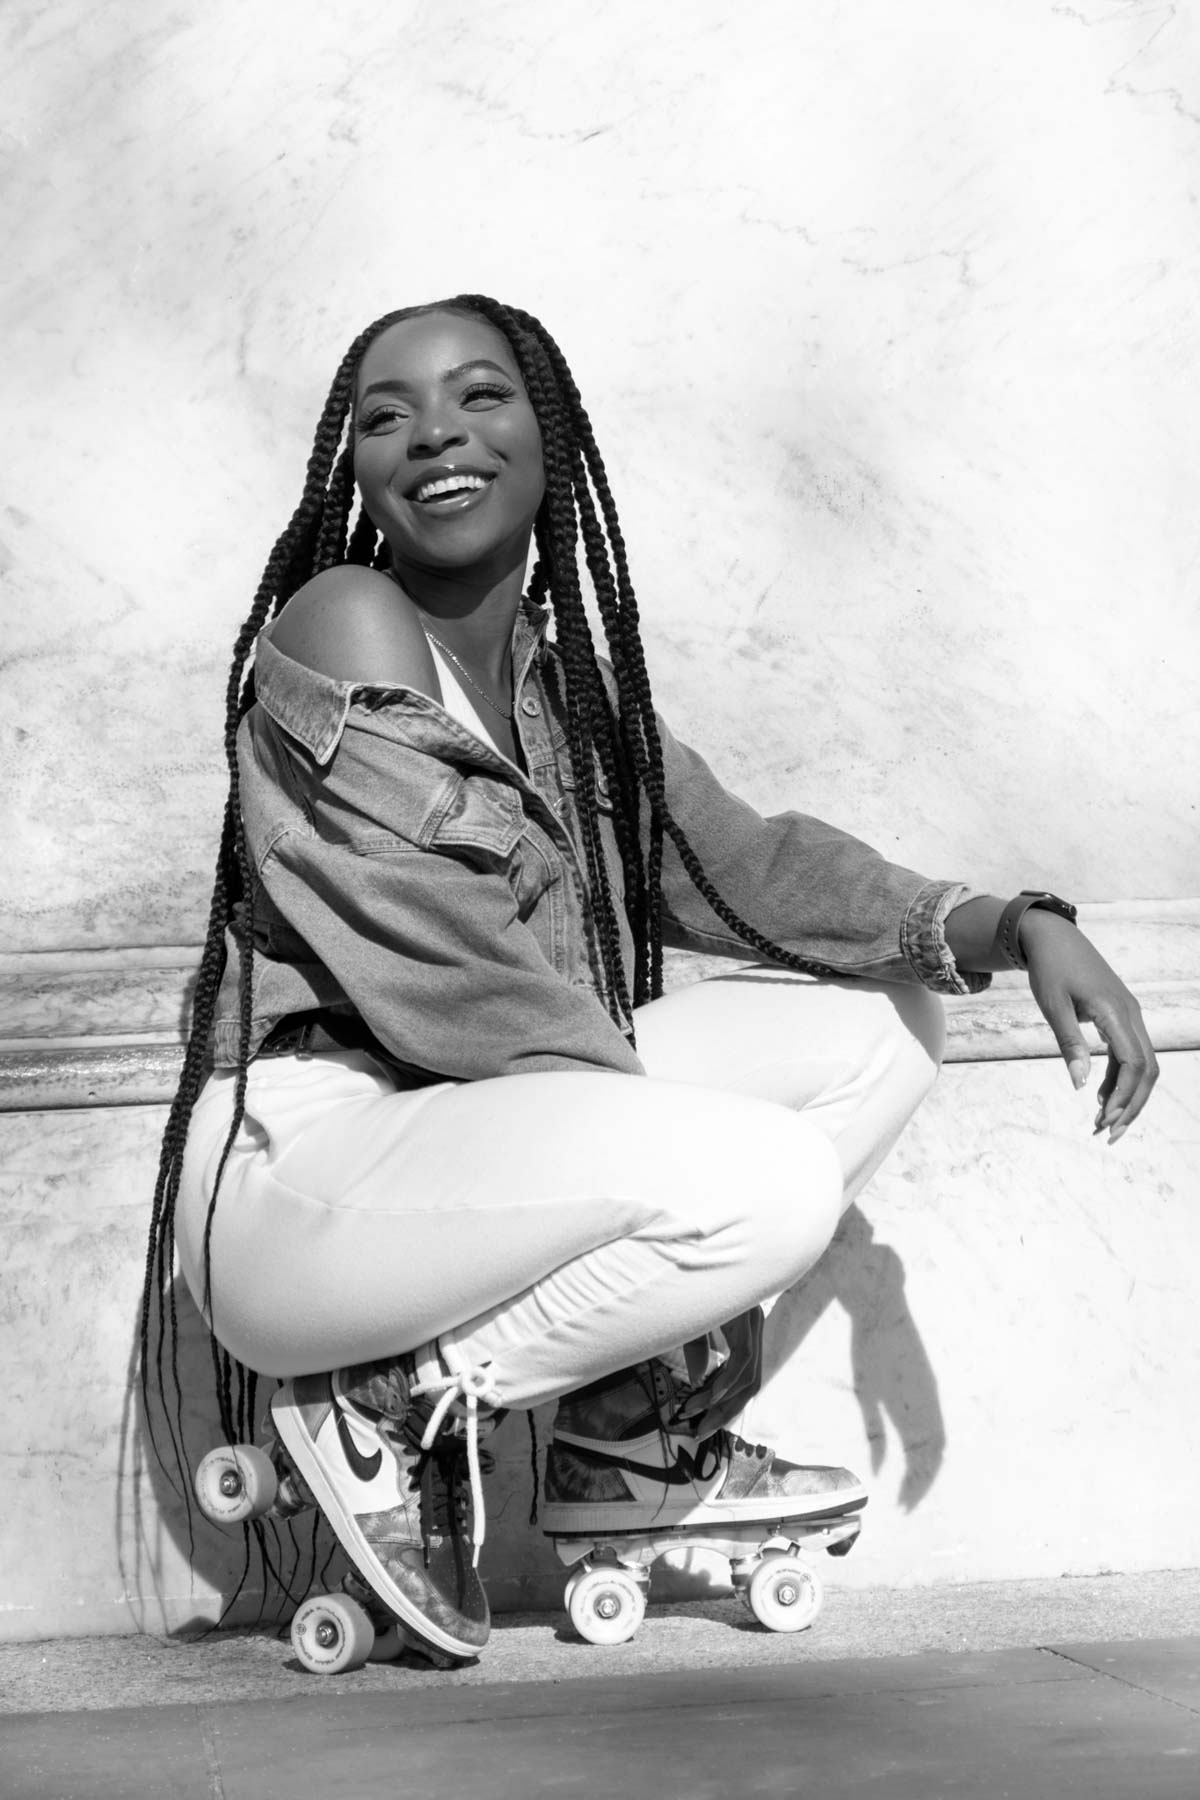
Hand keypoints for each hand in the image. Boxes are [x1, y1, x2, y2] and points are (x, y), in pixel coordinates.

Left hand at [1019, 910, 1158, 1143]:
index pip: (1134, 1063)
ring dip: (1128, 1095)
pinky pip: (1130, 1053)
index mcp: (1115, 1011)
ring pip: (1143, 1063)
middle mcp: (1130, 1014)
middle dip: (1132, 1105)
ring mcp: (1129, 1014)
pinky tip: (1101, 1096)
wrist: (1053, 937)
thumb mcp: (1053, 1006)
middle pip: (1148, 1069)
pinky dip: (1120, 1078)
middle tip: (1108, 1134)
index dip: (1124, 1096)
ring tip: (1103, 1122)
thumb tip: (1079, 1084)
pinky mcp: (1122, 1016)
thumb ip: (1069, 1043)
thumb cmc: (1050, 969)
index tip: (1104, 1120)